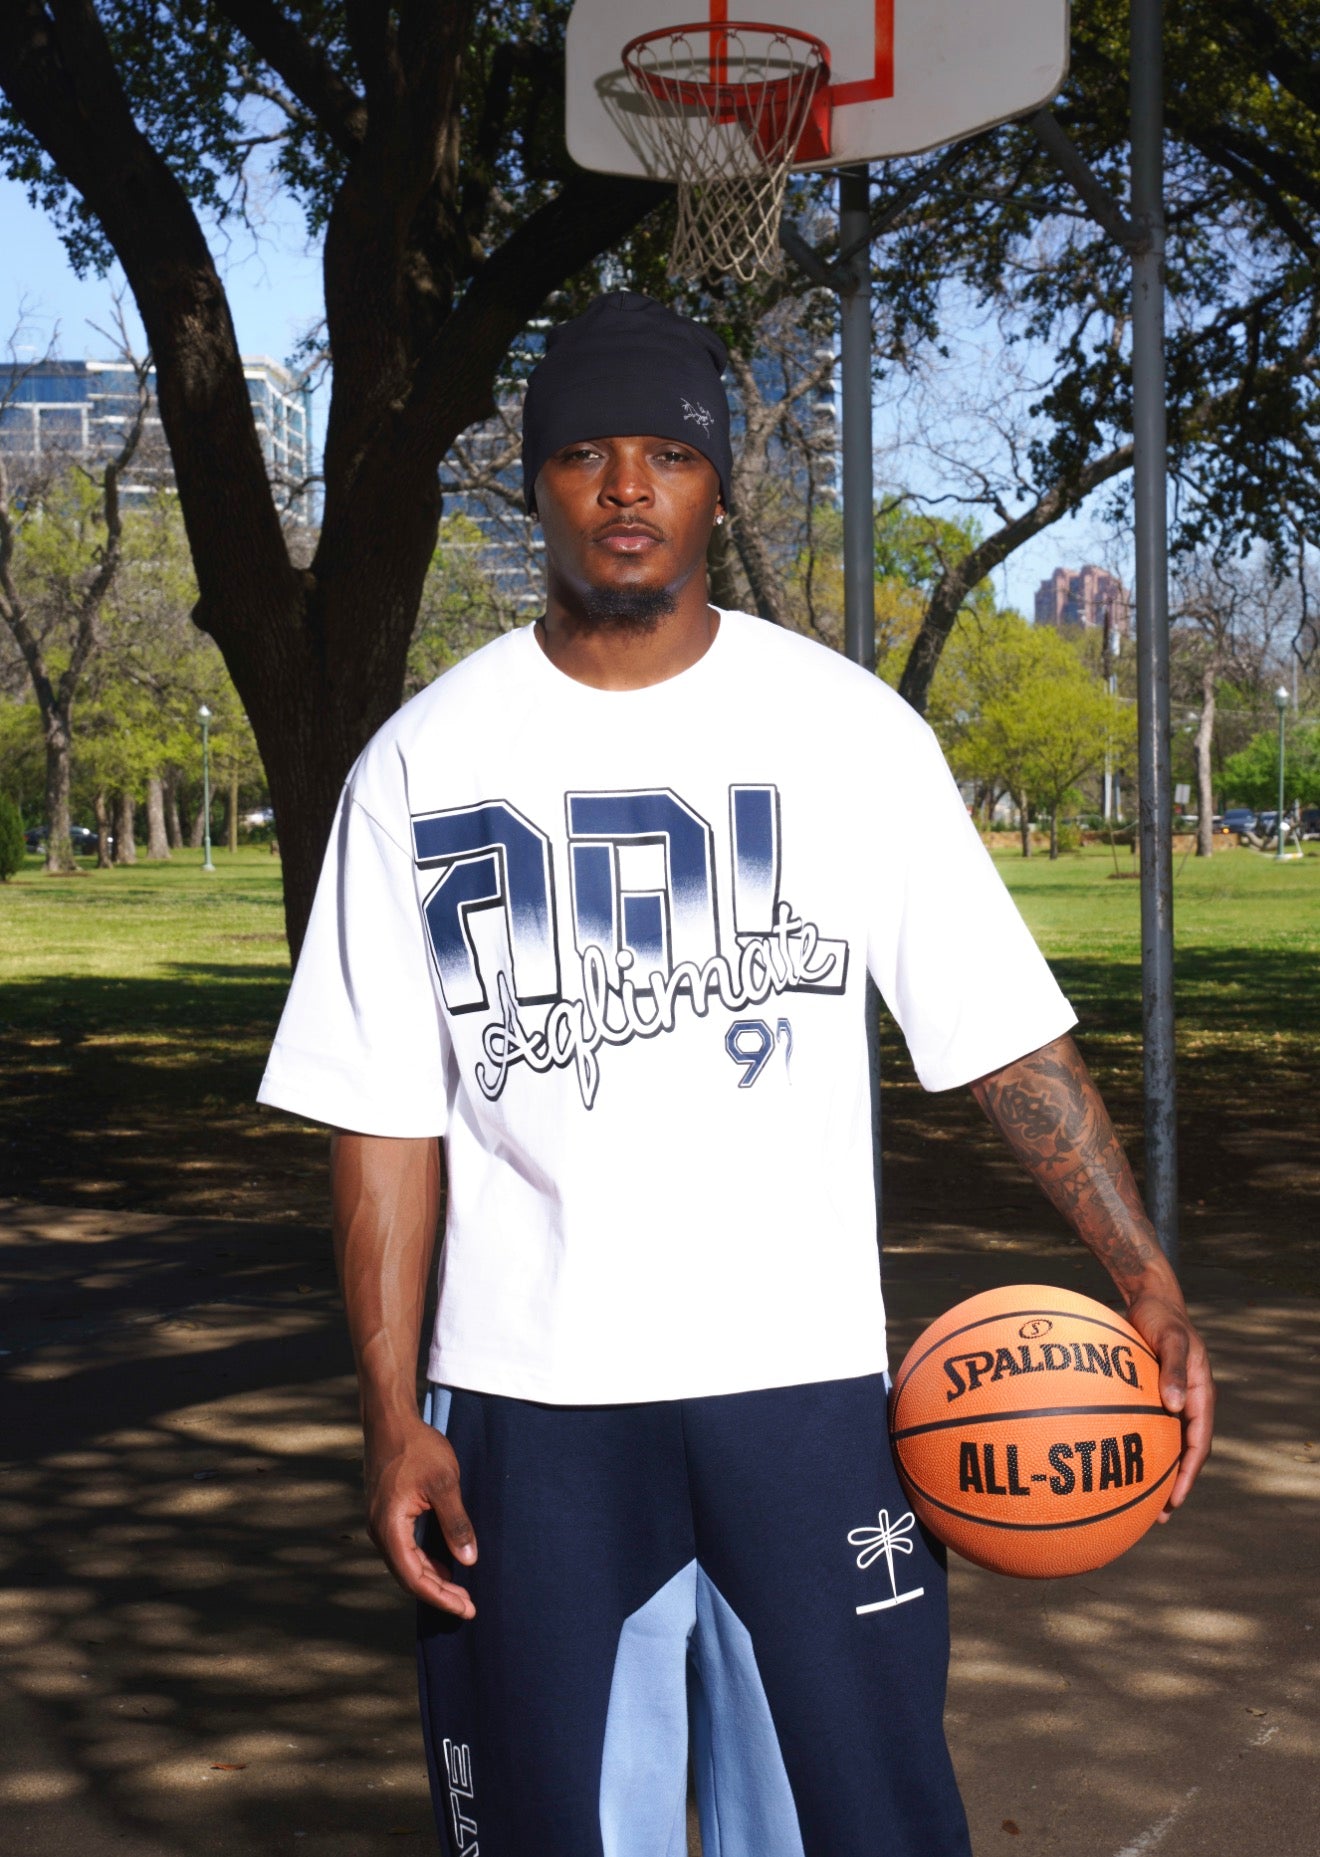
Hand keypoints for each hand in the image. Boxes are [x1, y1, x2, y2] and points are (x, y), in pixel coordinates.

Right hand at [363, 1413, 477, 1616]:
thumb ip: (456, 1523)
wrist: (390, 1419)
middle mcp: (379, 1530)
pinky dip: (424, 1560)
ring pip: (405, 1563)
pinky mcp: (386, 1513)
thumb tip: (469, 1561)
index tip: (465, 1608)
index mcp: (390, 1527)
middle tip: (468, 1606)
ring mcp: (380, 1522)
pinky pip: (404, 1547)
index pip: (414, 1576)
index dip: (440, 1596)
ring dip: (431, 1578)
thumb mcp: (444, 1483)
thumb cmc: (417, 1447)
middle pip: (408, 1575)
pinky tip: (444, 1563)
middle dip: (438, 1593)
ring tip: (459, 1591)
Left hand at [1123, 1287, 1214, 1517]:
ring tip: (1137, 1499)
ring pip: (1165, 1444)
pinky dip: (1136, 1445)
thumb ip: (1172, 1370)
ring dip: (1155, 1471)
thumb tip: (1173, 1406)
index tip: (1176, 1499)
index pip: (1198, 1444)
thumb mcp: (1171, 1340)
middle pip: (1183, 1452)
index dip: (1188, 1473)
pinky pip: (1146, 1426)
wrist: (1151, 1299)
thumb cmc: (1162, 1318)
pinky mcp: (1150, 1394)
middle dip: (1174, 1484)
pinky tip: (1113, 1456)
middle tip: (1158, 1515)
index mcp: (1199, 1395)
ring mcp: (1169, 1400)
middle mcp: (1186, 1402)